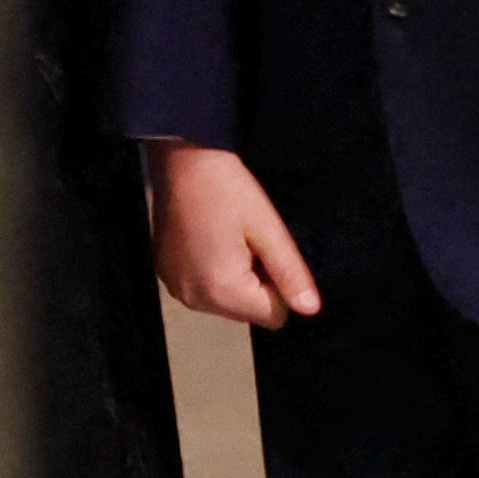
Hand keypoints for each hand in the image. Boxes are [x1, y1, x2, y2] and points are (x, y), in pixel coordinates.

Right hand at [146, 141, 321, 328]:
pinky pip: (205, 288)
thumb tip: (311, 309)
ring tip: (232, 235)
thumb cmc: (226, 188)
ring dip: (238, 276)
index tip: (271, 250)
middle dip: (260, 281)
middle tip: (252, 239)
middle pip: (248, 311)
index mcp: (220, 291)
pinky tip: (214, 237)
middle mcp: (194, 300)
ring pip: (228, 300)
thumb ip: (290, 272)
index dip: (281, 284)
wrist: (181, 161)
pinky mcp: (168, 276)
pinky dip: (216, 271)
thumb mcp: (267, 227)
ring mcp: (176, 290)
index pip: (273, 316)